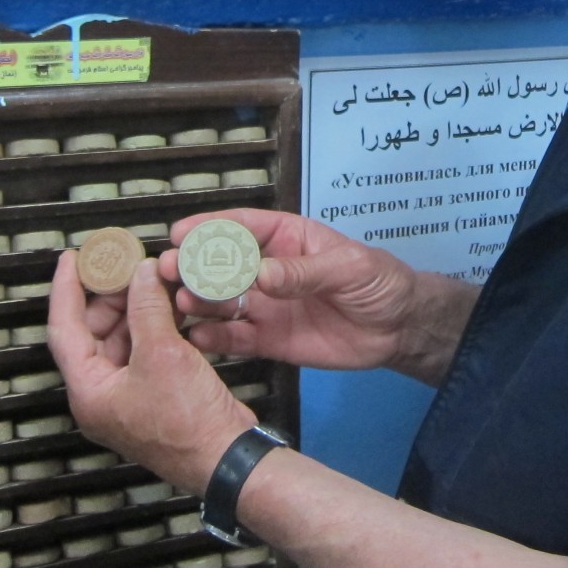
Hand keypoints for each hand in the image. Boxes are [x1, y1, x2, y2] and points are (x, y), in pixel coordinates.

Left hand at [49, 251, 254, 494]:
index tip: (71, 259)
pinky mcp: (154, 395)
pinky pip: (144, 351)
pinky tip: (170, 306)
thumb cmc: (187, 421)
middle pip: (92, 333)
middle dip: (109, 296)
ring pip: (121, 340)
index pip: (64, 329)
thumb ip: (147, 307)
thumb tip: (142, 273)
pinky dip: (153, 326)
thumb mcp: (162, 353)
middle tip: (126, 265)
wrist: (225, 457)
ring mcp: (129, 396)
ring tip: (151, 279)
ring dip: (135, 309)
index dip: (66, 289)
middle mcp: (102, 395)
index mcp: (89, 391)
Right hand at [161, 209, 433, 374]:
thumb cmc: (378, 282)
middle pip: (221, 265)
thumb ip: (303, 272)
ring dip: (198, 301)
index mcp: (286, 239)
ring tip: (179, 304)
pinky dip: (214, 338)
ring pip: (221, 302)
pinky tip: (196, 337)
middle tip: (168, 270)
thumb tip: (259, 275)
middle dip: (192, 265)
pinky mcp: (269, 339)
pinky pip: (235, 338)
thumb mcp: (348, 268)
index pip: (243, 227)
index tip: (180, 232)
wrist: (399, 328)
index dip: (210, 228)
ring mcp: (265, 305)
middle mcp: (268, 270)